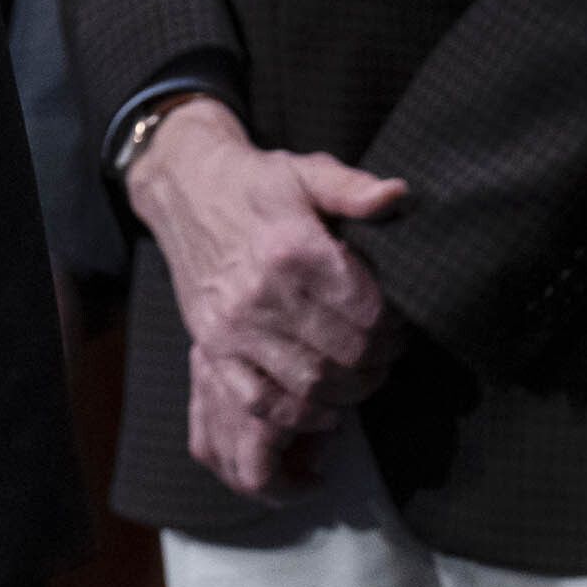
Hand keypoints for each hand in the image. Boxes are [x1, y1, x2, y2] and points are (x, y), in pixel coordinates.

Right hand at [125, 99, 407, 498]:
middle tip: (387, 354)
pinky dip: (298, 415)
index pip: (368, 312)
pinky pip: (260, 400)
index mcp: (294, 247)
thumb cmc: (255, 183)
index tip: (400, 324)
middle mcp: (263, 290)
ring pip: (311, 383)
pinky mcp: (212, 345)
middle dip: (379, 361)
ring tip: (362, 376)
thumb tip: (399, 195)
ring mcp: (234, 324)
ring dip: (349, 391)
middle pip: (346, 352)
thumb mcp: (307, 171)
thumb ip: (355, 188)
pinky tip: (322, 407)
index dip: (395, 327)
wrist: (186, 190)